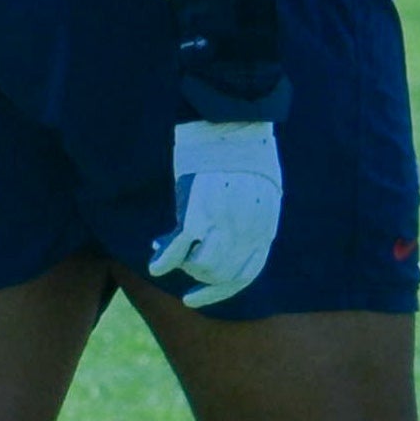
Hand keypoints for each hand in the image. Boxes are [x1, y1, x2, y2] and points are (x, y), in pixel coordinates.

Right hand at [148, 120, 281, 308]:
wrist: (235, 124)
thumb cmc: (246, 149)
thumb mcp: (261, 189)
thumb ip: (250, 214)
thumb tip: (231, 230)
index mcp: (264, 227)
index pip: (245, 274)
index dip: (221, 290)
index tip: (201, 296)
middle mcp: (246, 233)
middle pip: (221, 275)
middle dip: (200, 281)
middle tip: (184, 280)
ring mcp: (223, 226)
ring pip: (200, 267)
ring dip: (185, 266)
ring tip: (169, 255)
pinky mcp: (199, 214)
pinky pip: (178, 250)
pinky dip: (165, 261)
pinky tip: (155, 266)